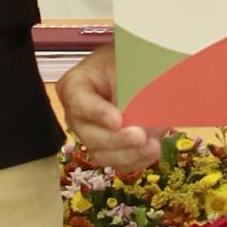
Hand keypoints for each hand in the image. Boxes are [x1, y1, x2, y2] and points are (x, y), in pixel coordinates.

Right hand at [57, 46, 163, 177]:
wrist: (138, 72)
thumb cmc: (129, 63)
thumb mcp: (127, 66)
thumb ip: (127, 87)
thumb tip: (135, 112)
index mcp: (74, 86)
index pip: (79, 102)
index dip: (97, 113)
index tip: (117, 120)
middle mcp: (77, 114)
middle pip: (89, 134)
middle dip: (116, 139)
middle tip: (140, 135)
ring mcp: (91, 134)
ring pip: (102, 154)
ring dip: (129, 154)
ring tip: (153, 146)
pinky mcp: (108, 149)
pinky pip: (118, 163)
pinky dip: (137, 160)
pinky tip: (152, 150)